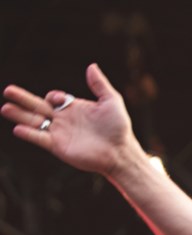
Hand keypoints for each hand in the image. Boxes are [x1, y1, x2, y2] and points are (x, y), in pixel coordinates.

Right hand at [2, 63, 138, 176]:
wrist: (120, 152)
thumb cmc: (118, 128)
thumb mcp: (111, 101)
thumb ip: (100, 85)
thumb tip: (91, 66)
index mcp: (73, 109)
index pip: (54, 99)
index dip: (54, 96)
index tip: (58, 100)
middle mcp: (63, 120)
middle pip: (38, 106)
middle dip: (23, 98)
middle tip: (8, 91)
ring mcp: (59, 133)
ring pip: (34, 122)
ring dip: (19, 115)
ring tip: (5, 108)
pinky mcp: (58, 146)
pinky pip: (40, 139)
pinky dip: (29, 134)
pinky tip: (18, 129)